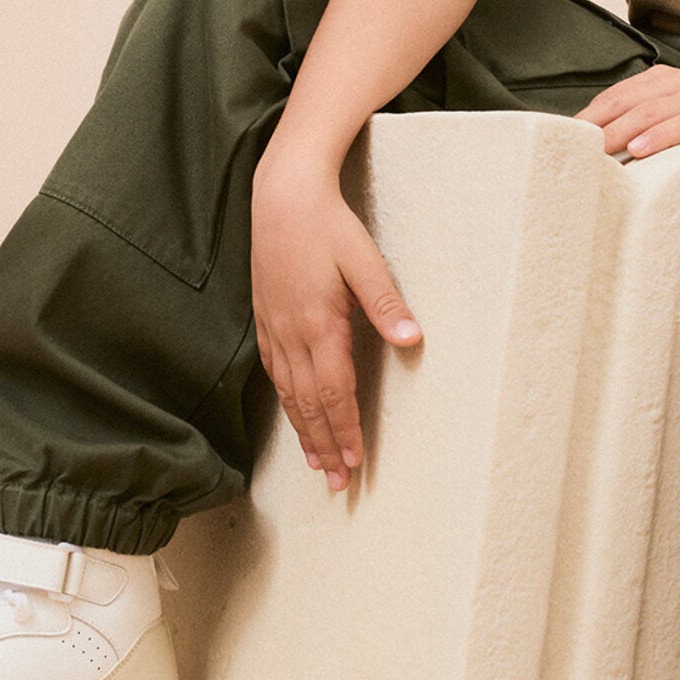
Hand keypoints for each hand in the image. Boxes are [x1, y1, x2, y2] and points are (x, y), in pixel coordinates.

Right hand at [250, 157, 421, 491]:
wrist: (281, 196)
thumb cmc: (327, 225)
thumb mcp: (365, 260)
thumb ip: (387, 303)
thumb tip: (413, 340)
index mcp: (319, 325)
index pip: (334, 392)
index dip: (345, 431)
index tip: (355, 464)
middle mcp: (292, 334)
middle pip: (308, 404)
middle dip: (325, 445)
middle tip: (336, 483)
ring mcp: (274, 328)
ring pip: (288, 393)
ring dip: (304, 431)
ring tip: (316, 463)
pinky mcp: (265, 318)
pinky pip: (274, 372)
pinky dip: (285, 402)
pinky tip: (293, 412)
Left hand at [576, 65, 679, 162]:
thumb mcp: (677, 124)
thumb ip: (644, 128)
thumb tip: (598, 150)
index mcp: (664, 81)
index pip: (615, 95)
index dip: (588, 116)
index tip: (564, 140)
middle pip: (626, 101)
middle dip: (596, 125)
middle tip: (572, 150)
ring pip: (650, 111)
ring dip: (620, 131)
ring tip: (598, 151)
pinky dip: (659, 137)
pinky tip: (639, 151)